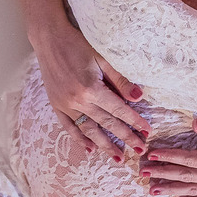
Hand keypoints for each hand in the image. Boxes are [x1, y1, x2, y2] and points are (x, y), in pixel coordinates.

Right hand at [34, 22, 151, 161]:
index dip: (134, 121)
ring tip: (117, 157)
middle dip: (125, 137)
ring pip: (88, 129)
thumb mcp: (103, 58)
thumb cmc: (78, 44)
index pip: (119, 110)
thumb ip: (120, 80)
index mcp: (91, 88)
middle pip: (106, 123)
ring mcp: (65, 104)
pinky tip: (89, 149)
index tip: (147, 132)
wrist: (49, 39)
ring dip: (104, 145)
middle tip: (140, 150)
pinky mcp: (56, 104)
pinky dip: (79, 139)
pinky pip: (69, 126)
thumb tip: (139, 98)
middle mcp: (78, 100)